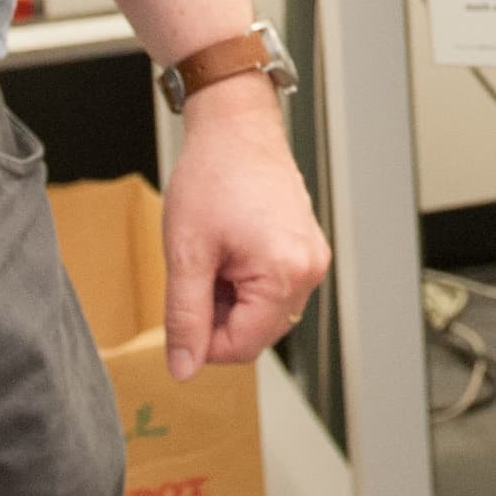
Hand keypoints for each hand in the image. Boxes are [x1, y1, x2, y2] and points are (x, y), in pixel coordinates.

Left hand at [160, 84, 329, 378]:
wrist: (235, 126)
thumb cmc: (212, 176)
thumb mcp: (187, 253)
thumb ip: (185, 317)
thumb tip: (183, 368)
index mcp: (285, 273)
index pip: (243, 347)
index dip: (203, 341)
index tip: (183, 309)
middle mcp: (310, 270)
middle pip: (258, 333)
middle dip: (220, 316)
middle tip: (198, 272)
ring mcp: (313, 258)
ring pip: (265, 312)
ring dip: (233, 300)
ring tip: (215, 256)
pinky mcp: (307, 248)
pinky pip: (275, 288)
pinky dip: (247, 282)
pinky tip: (230, 249)